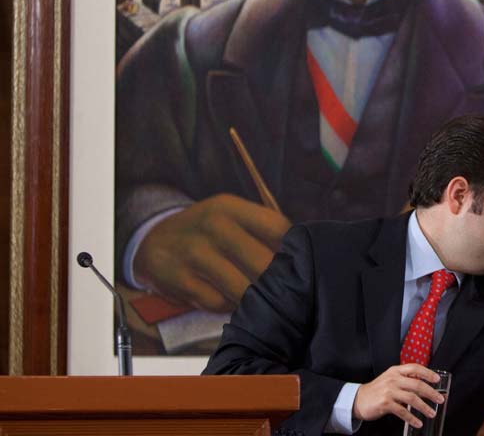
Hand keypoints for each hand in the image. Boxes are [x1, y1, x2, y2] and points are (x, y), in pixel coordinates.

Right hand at [133, 193, 290, 311]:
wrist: (152, 240)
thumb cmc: (205, 231)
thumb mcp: (229, 216)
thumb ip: (261, 231)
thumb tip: (301, 255)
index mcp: (230, 207)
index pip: (277, 228)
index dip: (293, 250)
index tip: (300, 263)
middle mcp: (213, 226)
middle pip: (263, 263)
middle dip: (277, 281)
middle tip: (286, 291)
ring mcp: (194, 253)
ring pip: (242, 287)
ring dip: (255, 298)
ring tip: (261, 299)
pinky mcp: (180, 279)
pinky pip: (217, 302)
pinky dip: (229, 306)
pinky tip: (231, 301)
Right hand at [352, 365, 444, 426]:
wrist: (358, 400)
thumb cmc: (377, 390)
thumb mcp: (390, 379)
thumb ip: (405, 379)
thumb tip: (425, 385)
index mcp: (396, 371)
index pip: (415, 368)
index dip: (428, 373)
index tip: (437, 379)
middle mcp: (393, 379)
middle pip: (417, 384)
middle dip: (431, 393)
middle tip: (440, 399)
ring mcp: (389, 391)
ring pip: (412, 398)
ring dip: (424, 407)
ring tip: (432, 413)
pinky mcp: (385, 404)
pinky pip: (402, 412)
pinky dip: (412, 418)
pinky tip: (418, 422)